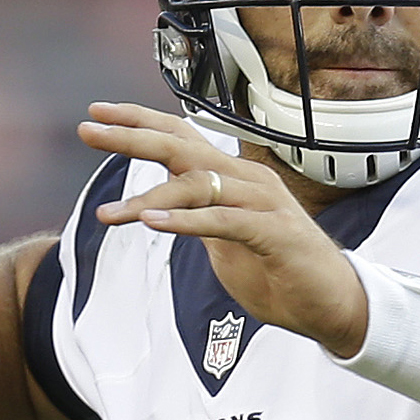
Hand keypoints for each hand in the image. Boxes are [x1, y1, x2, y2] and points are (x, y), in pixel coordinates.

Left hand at [77, 102, 368, 356]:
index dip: (139, 121)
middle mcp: (248, 180)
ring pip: (197, 184)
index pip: (180, 136)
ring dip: (149, 197)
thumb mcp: (224, 243)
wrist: (332, 307)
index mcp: (233, 179)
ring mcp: (263, 203)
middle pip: (182, 147)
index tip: (97, 113)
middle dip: (130, 136)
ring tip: (111, 214)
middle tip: (87, 129)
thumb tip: (161, 206)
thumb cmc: (280, 274)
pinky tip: (152, 223)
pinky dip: (185, 220)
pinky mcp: (275, 232)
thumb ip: (196, 218)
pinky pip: (222, 220)